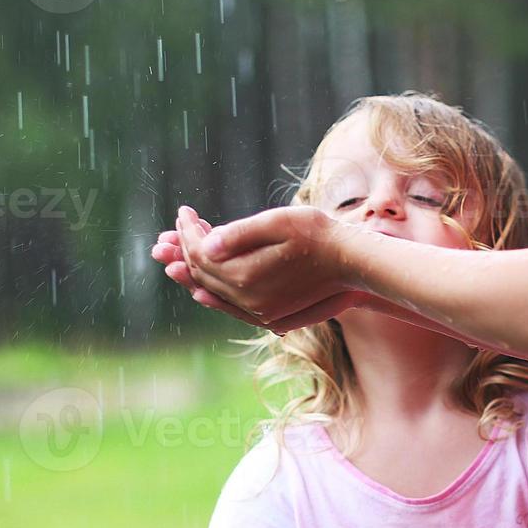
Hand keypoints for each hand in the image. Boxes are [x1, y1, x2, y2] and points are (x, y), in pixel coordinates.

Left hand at [181, 205, 367, 326]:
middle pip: (203, 275)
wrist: (353, 263)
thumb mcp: (278, 223)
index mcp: (246, 276)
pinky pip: (232, 308)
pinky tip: (202, 291)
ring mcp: (259, 313)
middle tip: (177, 228)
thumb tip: (205, 244)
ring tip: (174, 257)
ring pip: (214, 293)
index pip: (201, 253)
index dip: (188, 231)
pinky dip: (213, 296)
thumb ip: (239, 235)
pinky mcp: (270, 318)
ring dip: (193, 274)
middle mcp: (249, 301)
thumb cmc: (319, 234)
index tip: (184, 210)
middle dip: (185, 249)